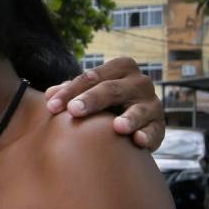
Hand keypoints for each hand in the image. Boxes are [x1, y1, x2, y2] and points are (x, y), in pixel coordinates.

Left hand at [44, 56, 163, 149]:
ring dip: (129, 118)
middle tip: (74, 111)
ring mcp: (152, 104)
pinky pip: (154, 131)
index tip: (51, 106)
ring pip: (139, 110)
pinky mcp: (159, 126)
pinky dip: (148, 136)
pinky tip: (138, 141)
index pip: (92, 77)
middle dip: (91, 100)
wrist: (135, 119)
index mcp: (121, 68)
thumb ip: (70, 92)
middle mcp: (139, 82)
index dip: (70, 91)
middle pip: (112, 89)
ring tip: (118, 127)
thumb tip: (49, 95)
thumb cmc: (105, 101)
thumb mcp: (89, 92)